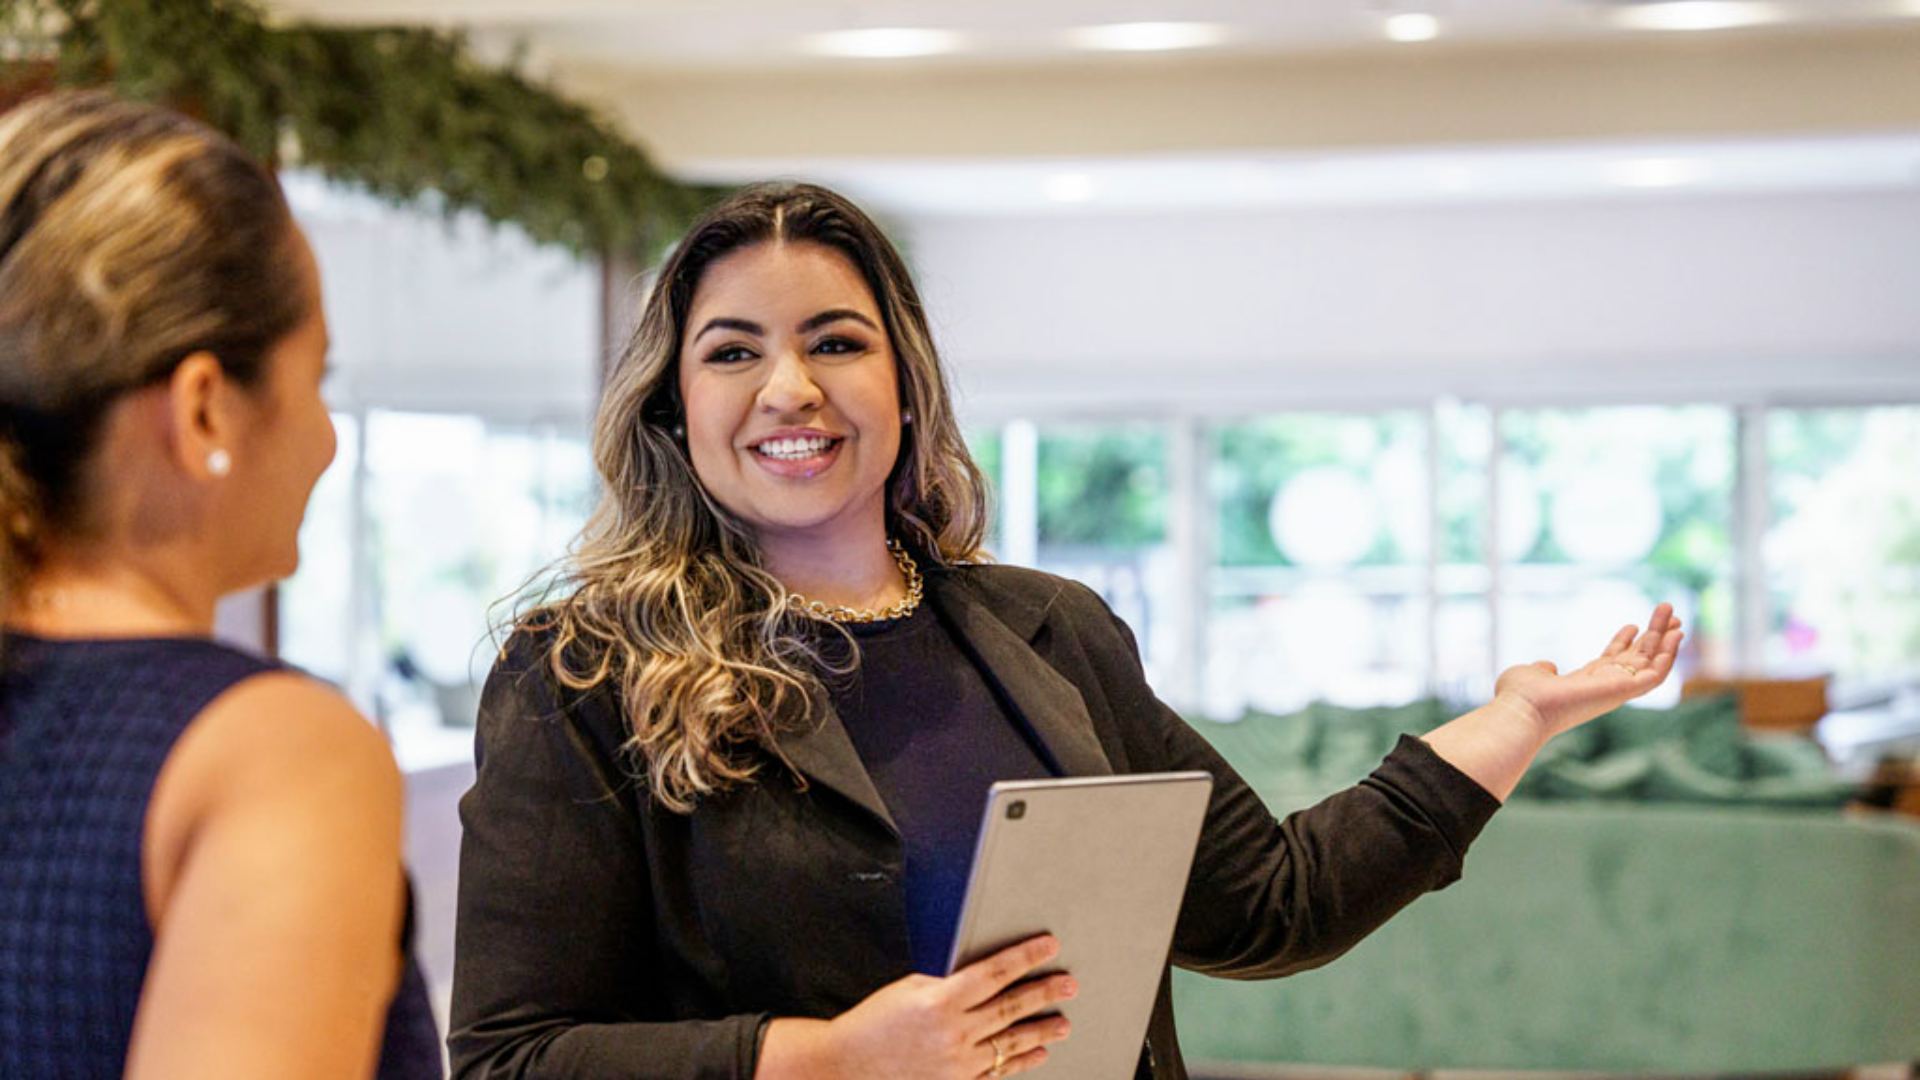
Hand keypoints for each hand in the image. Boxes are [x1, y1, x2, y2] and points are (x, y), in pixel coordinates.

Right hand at [759, 934, 1075, 1079]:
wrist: (847, 1066)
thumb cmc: (874, 1022)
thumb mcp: (909, 989)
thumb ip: (947, 983)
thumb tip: (984, 976)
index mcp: (939, 1000)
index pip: (994, 972)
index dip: (1025, 957)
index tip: (1049, 945)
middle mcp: (953, 1033)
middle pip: (1010, 1007)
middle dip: (1044, 993)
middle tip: (1069, 984)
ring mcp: (957, 1063)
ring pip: (1010, 1042)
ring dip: (1040, 1030)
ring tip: (1063, 1022)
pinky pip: (997, 1071)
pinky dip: (1020, 1061)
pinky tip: (1037, 1053)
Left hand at [1494, 603, 1684, 738]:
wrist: (1522, 709)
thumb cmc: (1520, 697)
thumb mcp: (1532, 674)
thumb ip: (1544, 669)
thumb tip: (1547, 666)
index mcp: (1585, 683)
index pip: (1612, 662)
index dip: (1624, 643)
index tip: (1633, 625)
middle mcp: (1605, 688)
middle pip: (1637, 659)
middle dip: (1653, 636)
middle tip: (1668, 613)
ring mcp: (1616, 690)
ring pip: (1651, 663)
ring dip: (1666, 638)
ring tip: (1676, 613)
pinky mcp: (1624, 691)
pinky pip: (1656, 674)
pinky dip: (1669, 655)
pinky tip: (1677, 635)